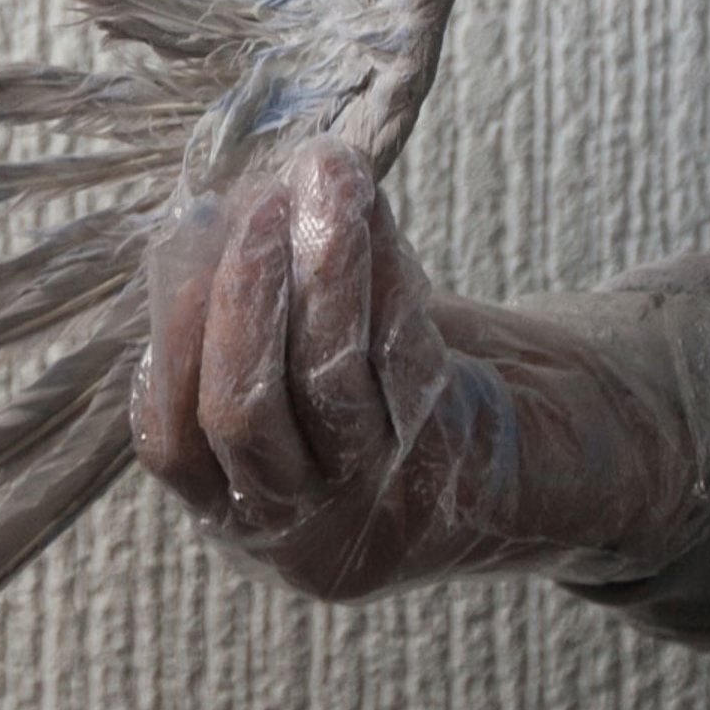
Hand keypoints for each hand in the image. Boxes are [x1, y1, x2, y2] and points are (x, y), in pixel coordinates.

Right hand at [133, 142, 709, 600]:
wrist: (540, 469)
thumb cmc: (393, 407)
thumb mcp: (304, 388)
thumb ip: (250, 328)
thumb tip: (205, 218)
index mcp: (237, 517)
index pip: (169, 442)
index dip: (173, 336)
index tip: (190, 231)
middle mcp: (300, 533)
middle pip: (242, 414)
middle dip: (242, 297)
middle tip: (260, 203)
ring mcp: (377, 511)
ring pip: (329, 379)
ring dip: (323, 266)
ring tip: (327, 176)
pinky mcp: (449, 471)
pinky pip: (406, 359)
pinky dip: (385, 275)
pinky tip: (373, 212)